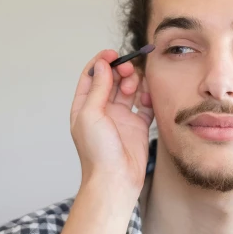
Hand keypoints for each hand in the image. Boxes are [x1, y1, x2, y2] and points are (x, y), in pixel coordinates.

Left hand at [70, 49, 153, 193]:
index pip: (91, 76)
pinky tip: (147, 98)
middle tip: (128, 71)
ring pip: (129, 89)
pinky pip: (145, 105)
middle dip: (121, 71)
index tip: (112, 54)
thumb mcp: (91, 114)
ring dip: (133, 82)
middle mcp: (102, 110)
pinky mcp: (137, 126)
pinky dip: (148, 97)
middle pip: (112, 80)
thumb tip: (101, 64)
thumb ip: (97, 88)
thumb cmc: (97, 152)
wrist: (115, 179)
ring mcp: (120, 118)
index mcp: (85, 107)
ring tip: (134, 88)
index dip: (101, 62)